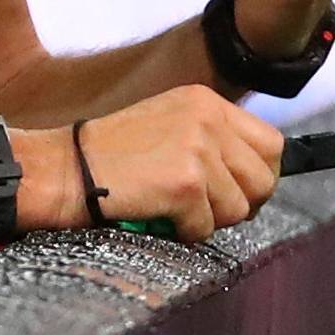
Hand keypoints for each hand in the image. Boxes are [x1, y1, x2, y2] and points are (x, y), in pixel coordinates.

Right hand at [19, 87, 285, 242]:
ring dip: (208, 220)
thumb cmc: (109, 157)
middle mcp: (208, 119)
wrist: (62, 169)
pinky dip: (182, 233)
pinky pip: (206, 228)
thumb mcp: (168, 125)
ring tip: (172, 208)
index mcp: (206, 102)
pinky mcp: (185, 184)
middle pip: (264, 179)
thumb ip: (212, 139)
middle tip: (205, 209)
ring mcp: (198, 150)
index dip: (259, 175)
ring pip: (238, 209)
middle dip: (240, 204)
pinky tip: (156, 216)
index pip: (271, 144)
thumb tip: (258, 177)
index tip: (237, 192)